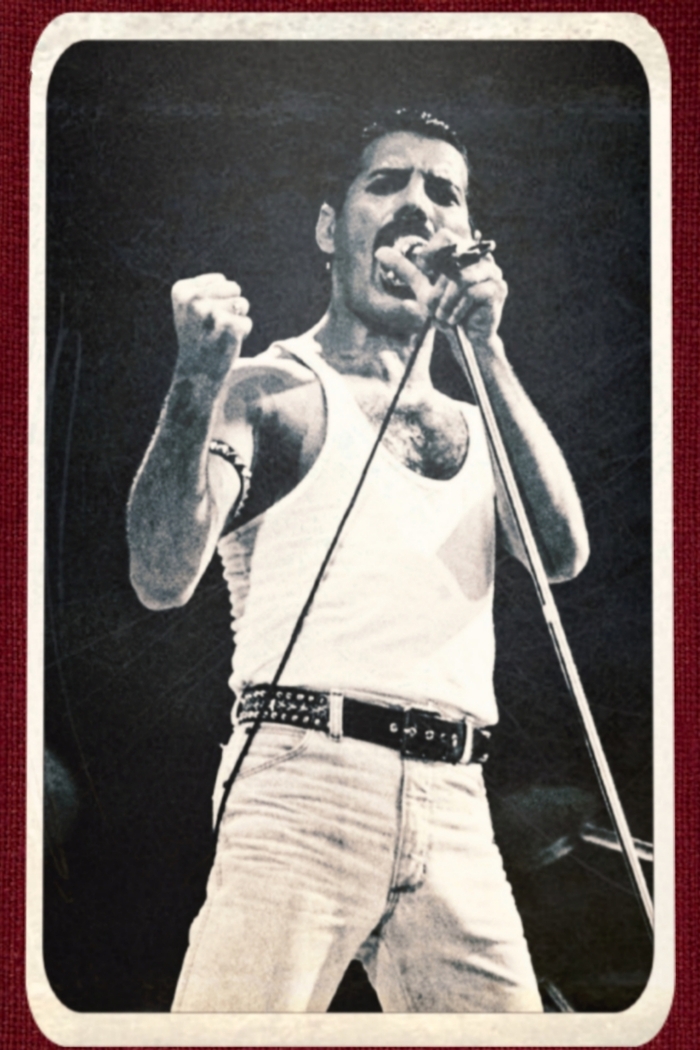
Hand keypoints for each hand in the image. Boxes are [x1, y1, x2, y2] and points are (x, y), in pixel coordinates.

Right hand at [171, 273, 252, 384]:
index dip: (218, 300)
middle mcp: (193, 298)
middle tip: (214, 328)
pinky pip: (247, 322)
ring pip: (243, 304)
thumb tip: (233, 285)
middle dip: (231, 307)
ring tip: (219, 335)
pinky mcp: (229, 326)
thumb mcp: (190, 310)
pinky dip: (241, 334)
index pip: (220, 280)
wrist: (196, 376)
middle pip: (234, 287)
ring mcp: (210, 312)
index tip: (203, 319)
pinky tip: (225, 344)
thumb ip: (205, 290)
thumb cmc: (197, 341)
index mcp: (181, 290)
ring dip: (237, 320)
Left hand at [375, 231, 506, 347]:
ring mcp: (492, 272)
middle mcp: (482, 257)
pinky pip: (472, 293)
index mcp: (465, 251)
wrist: (466, 336)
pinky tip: (456, 318)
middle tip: (435, 308)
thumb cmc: (447, 309)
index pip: (446, 237)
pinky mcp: (498, 289)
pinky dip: (458, 309)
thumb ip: (404, 269)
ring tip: (445, 316)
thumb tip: (379, 251)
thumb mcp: (422, 287)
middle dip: (437, 289)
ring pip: (461, 278)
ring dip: (446, 302)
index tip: (426, 277)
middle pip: (452, 260)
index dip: (431, 256)